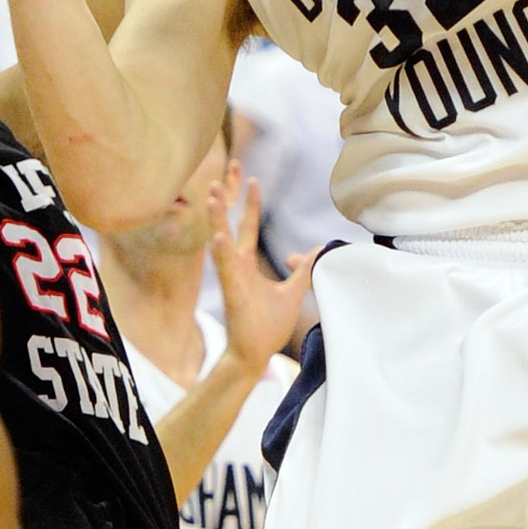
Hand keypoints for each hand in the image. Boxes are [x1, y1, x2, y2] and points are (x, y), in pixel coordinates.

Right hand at [208, 162, 317, 374]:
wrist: (253, 354)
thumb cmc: (267, 326)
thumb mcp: (292, 292)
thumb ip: (302, 270)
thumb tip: (315, 251)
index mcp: (247, 265)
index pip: (248, 226)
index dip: (251, 204)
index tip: (252, 179)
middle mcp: (236, 267)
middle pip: (230, 225)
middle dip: (226, 200)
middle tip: (221, 174)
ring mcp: (232, 279)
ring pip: (222, 242)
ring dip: (217, 219)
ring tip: (212, 195)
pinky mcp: (232, 293)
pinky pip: (226, 270)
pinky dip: (222, 253)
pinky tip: (218, 236)